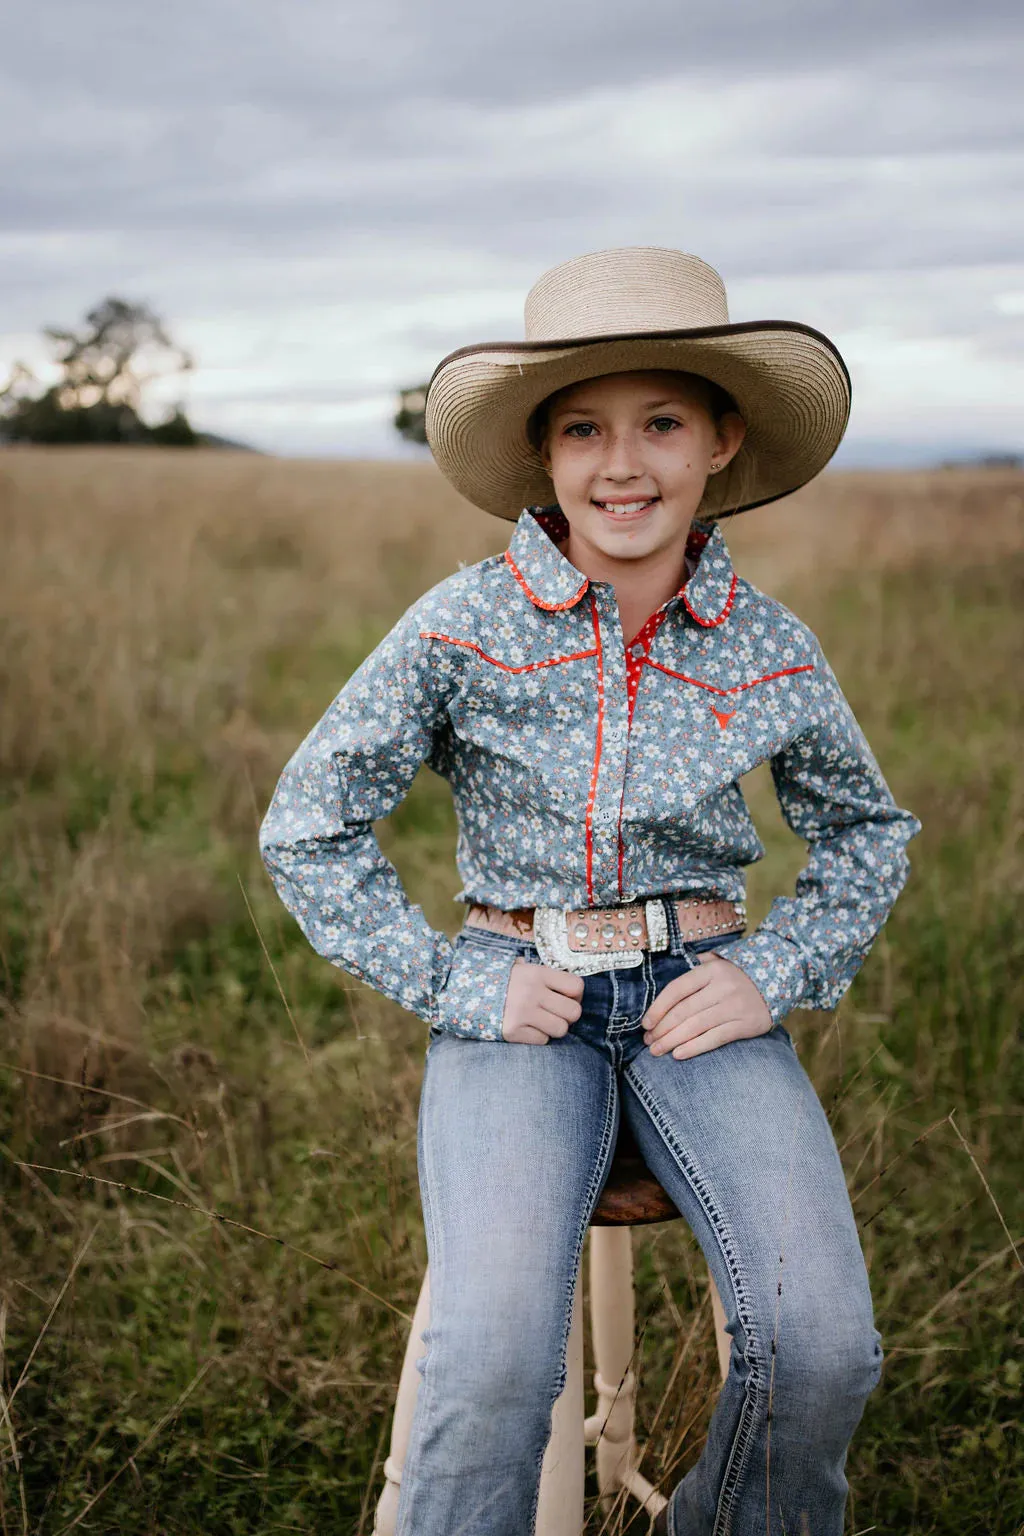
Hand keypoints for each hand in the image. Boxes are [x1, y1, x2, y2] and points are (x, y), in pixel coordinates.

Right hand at [501, 958, 584, 1044]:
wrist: (465, 993)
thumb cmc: (503, 982)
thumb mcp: (523, 969)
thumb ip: (547, 978)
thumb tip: (573, 992)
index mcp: (538, 973)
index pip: (576, 987)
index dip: (576, 995)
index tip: (567, 997)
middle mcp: (532, 992)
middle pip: (574, 1012)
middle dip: (568, 1015)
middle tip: (555, 1013)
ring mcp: (522, 1013)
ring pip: (561, 1029)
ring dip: (553, 1028)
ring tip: (541, 1021)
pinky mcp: (513, 1031)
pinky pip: (542, 1040)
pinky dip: (537, 1036)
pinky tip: (526, 1027)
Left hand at [641, 953, 771, 1059]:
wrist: (780, 977)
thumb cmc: (737, 974)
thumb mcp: (718, 961)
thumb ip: (694, 966)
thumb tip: (664, 974)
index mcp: (710, 970)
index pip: (676, 990)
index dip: (657, 1008)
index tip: (645, 1024)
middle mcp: (722, 987)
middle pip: (683, 1011)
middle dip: (662, 1029)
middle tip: (648, 1042)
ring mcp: (734, 1006)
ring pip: (696, 1026)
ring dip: (672, 1040)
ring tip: (656, 1051)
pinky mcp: (745, 1024)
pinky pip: (715, 1038)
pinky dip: (694, 1047)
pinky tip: (678, 1054)